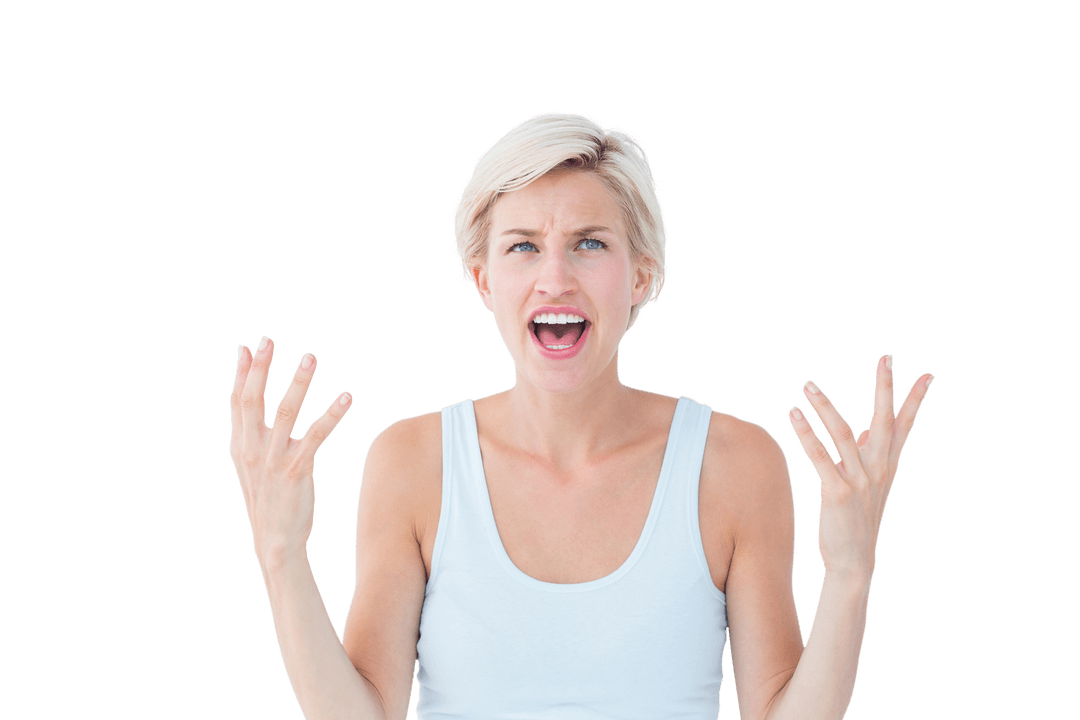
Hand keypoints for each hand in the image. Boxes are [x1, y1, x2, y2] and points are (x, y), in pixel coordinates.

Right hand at [228, 335, 352, 562]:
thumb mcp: (251, 464)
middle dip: (261, 369)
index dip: (243, 373)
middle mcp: (251, 450)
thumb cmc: (269, 498)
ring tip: (311, 357)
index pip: (236, 402)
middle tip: (270, 341)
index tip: (250, 347)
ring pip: (284, 412)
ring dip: (298, 382)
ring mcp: (272, 460)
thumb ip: (251, 432)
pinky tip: (346, 398)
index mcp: (238, 446)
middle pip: (252, 401)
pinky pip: (316, 435)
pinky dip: (332, 414)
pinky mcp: (296, 469)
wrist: (276, 541)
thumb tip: (250, 402)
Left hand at [787, 353, 933, 579]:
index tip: (928, 374)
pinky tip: (794, 415)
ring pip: (845, 433)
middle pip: (884, 421)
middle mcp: (878, 469)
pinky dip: (806, 434)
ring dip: (825, 406)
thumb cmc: (856, 519)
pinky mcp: (837, 492)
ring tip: (808, 385)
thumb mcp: (869, 484)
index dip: (916, 400)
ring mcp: (859, 481)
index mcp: (888, 465)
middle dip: (885, 388)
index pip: (905, 426)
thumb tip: (867, 428)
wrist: (853, 561)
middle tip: (886, 358)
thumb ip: (868, 455)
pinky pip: (820, 457)